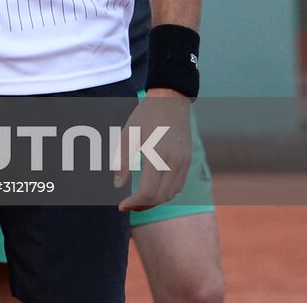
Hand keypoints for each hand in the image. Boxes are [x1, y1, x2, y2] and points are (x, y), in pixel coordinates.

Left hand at [116, 90, 191, 211]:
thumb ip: (122, 161)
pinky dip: (165, 192)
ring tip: (137, 199)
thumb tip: (118, 185)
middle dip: (143, 205)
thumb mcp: (128, 135)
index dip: (133, 203)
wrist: (171, 100)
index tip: (121, 205)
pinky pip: (178, 185)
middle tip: (127, 205)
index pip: (147, 191)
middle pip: (160, 197)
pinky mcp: (188, 161)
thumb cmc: (145, 115)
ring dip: (155, 201)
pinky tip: (152, 189)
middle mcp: (174, 162)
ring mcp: (184, 163)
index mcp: (157, 155)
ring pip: (171, 194)